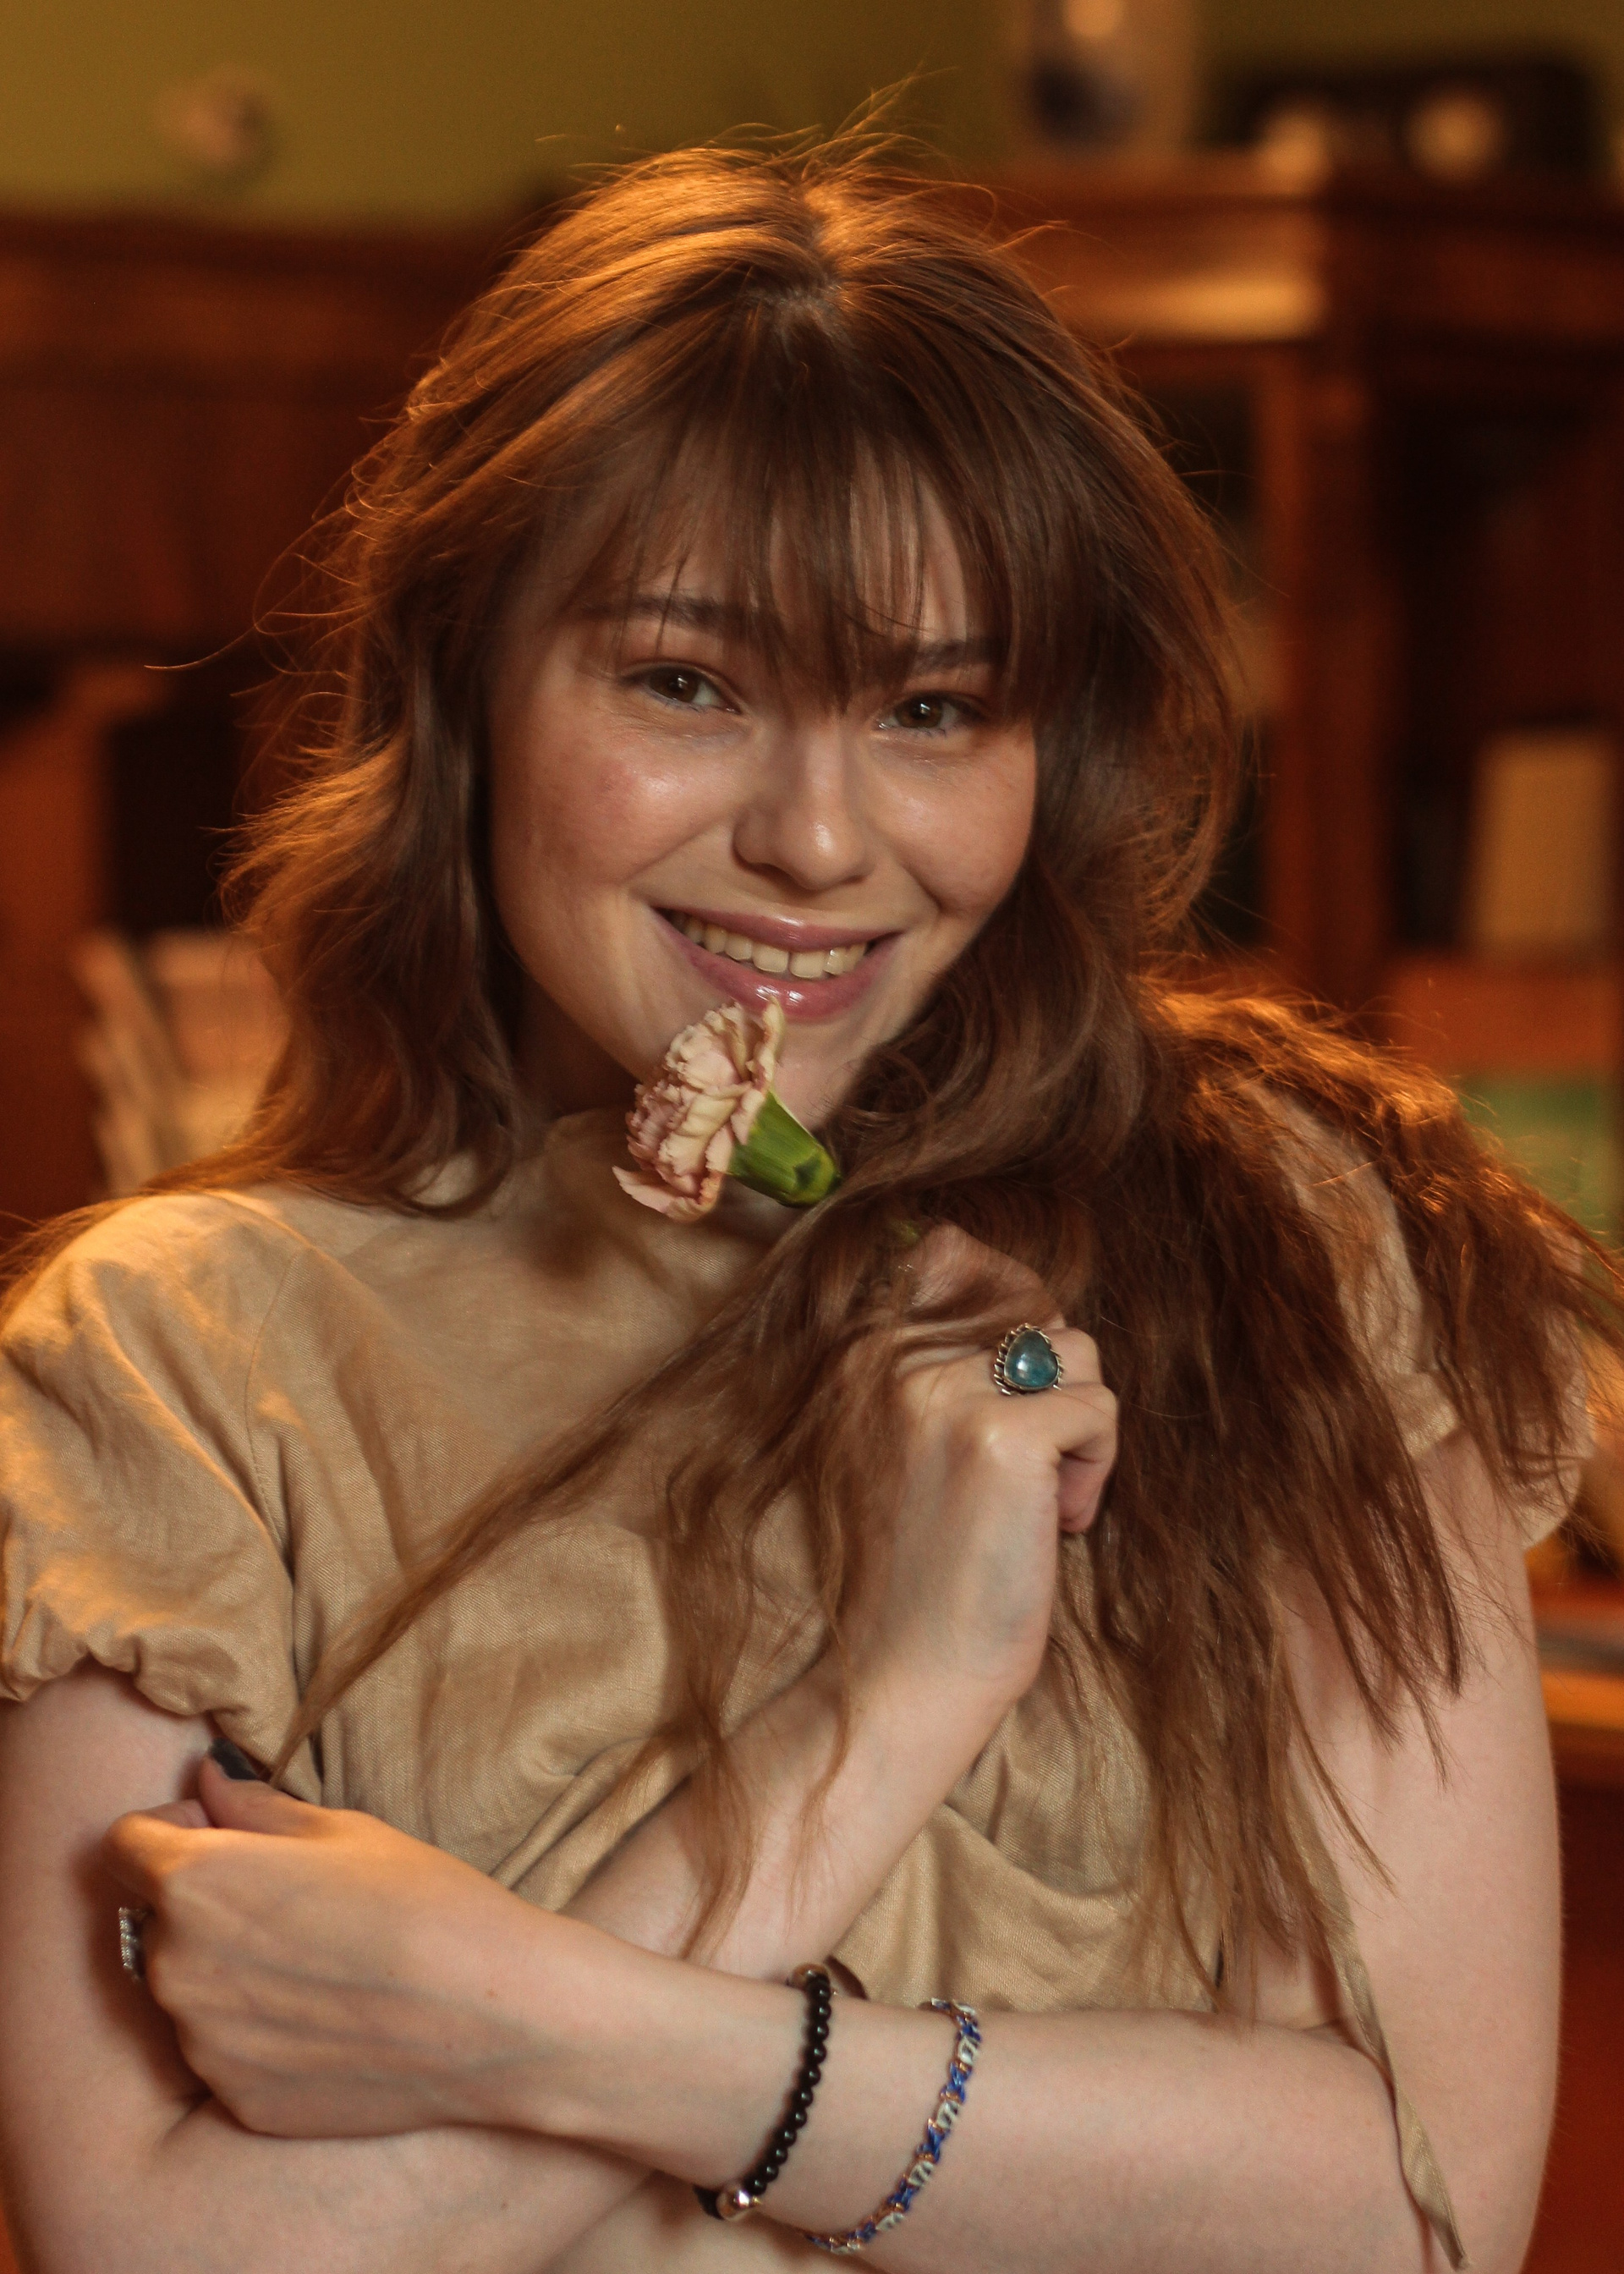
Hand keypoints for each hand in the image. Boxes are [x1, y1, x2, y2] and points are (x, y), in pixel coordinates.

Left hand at [102, 1760, 605, 2138]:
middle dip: (204, 1906)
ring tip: (320, 1965)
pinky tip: (330, 2021)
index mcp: (193, 1884)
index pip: (123, 1845)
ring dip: (228, 1972)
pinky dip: (259, 2035)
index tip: (220, 1835)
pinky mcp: (236, 2100)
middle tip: (292, 1902)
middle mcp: (175, 1968)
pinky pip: (225, 2053)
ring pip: (190, 1991)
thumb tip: (205, 1782)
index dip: (168, 1832)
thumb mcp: (341, 1829)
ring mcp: (202, 2045)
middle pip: (156, 1922)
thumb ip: (254, 1807)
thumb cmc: (421, 1901)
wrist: (487, 2013)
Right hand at [848, 1226, 1116, 1735]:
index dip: (1012, 1300)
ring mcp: (944, 1393)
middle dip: (1053, 1394)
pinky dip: (1096, 1470)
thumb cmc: (923, 1570)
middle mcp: (893, 1358)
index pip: (952, 1250)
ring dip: (1081, 1431)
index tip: (1018, 1388)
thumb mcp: (913, 1444)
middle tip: (1023, 1479)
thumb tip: (1042, 1306)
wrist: (903, 1675)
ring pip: (1078, 1354)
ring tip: (1038, 1504)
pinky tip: (1052, 1526)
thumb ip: (950, 1366)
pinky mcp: (1002, 1437)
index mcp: (862, 1355)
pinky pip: (1099, 1409)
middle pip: (1037, 1312)